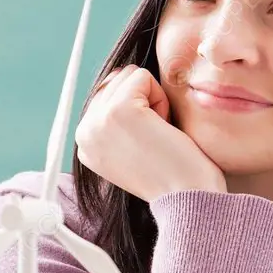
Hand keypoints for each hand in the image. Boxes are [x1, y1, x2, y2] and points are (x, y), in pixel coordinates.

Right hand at [75, 64, 226, 201]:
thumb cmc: (174, 173)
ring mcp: (96, 122)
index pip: (107, 93)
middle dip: (144, 102)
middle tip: (155, 140)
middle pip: (117, 79)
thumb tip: (122, 76)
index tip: (146, 145)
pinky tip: (163, 130)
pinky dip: (161, 100)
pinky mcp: (117, 111)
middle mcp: (83, 132)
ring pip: (129, 75)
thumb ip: (118, 120)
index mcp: (85, 142)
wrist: (189, 197)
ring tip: (158, 135)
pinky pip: (143, 77)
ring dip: (153, 100)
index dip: (137, 110)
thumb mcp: (132, 146)